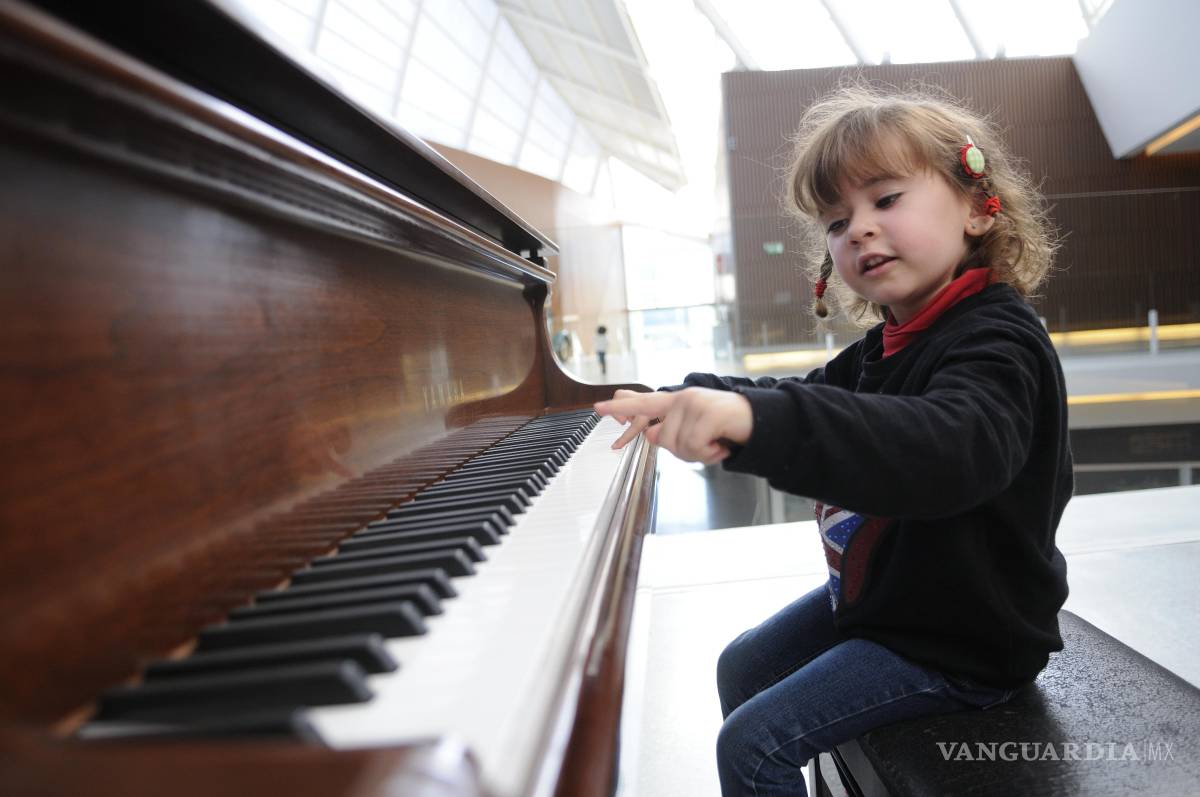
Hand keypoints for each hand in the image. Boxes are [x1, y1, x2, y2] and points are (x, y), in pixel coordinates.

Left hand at [595, 387, 752, 464]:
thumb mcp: (693, 432)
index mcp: (675, 403)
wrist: (758, 421)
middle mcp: (682, 399)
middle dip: (683, 452)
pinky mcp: (710, 413)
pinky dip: (709, 454)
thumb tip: (652, 435)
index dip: (619, 408)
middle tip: (705, 446)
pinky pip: (695, 446)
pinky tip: (721, 445)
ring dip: (699, 454)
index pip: (642, 403)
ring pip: (678, 446)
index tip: (596, 408)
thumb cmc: (723, 428)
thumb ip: (670, 433)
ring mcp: (695, 403)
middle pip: (662, 440)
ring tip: (715, 444)